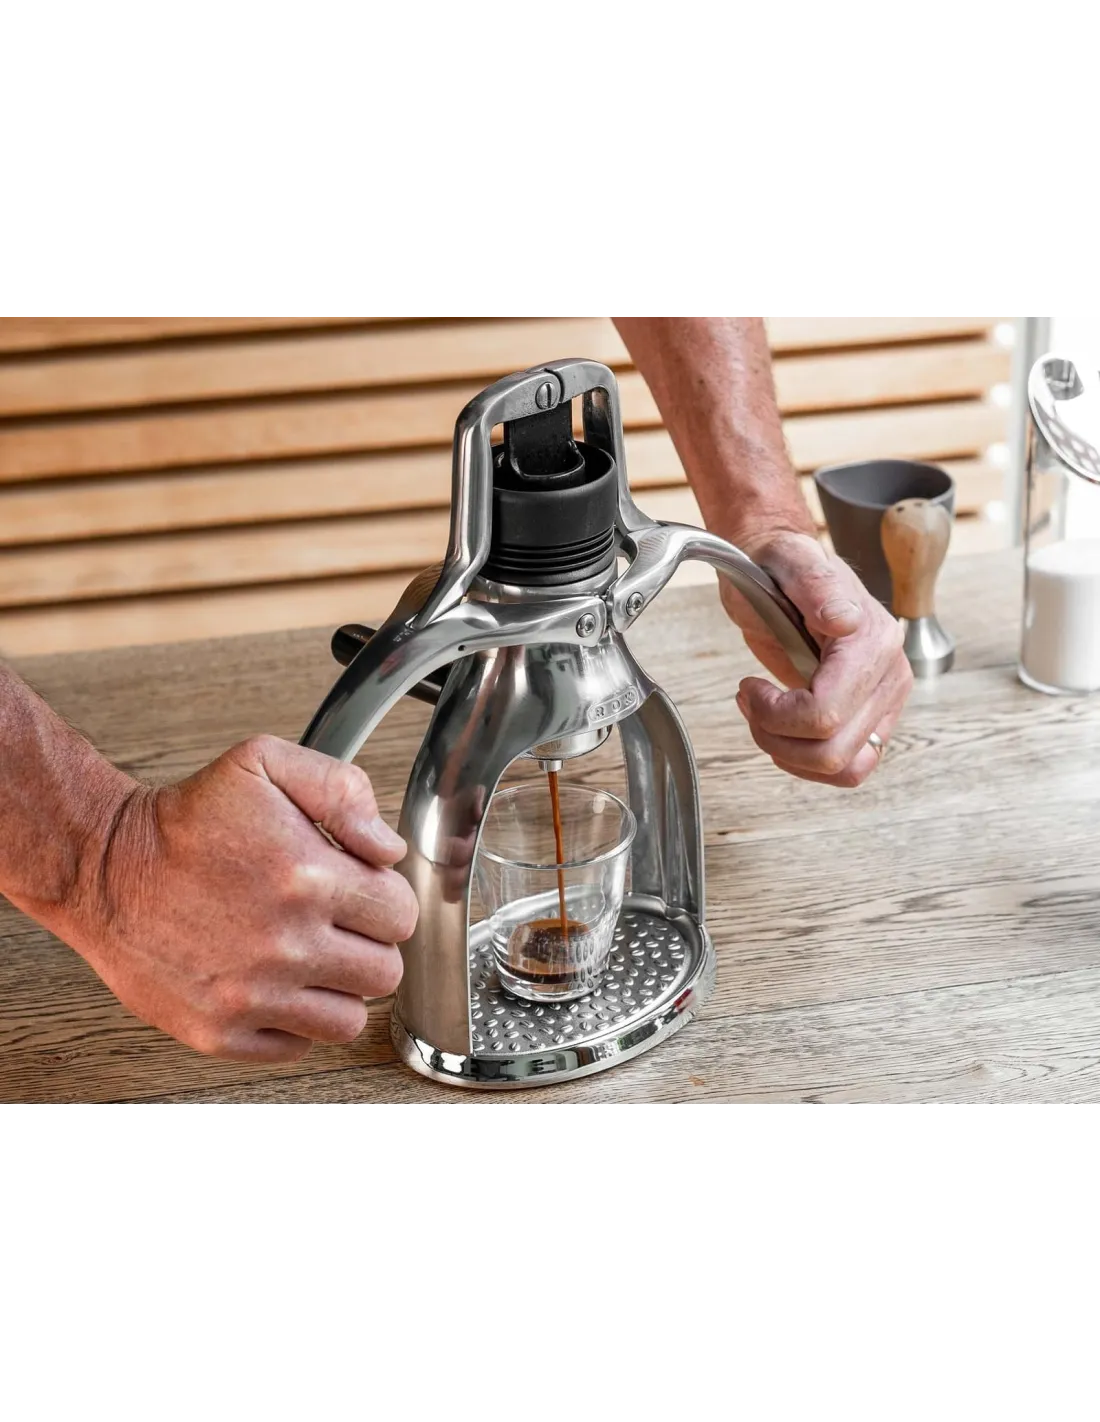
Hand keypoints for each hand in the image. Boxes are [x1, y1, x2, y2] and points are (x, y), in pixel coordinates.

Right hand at [70, 735, 418, 1060]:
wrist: (104, 867)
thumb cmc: (184, 820)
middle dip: (369, 945)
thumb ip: (341, 790)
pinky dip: (293, 1023)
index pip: (400, 914)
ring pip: (348, 1021)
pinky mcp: (218, 1031)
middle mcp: (285, 944)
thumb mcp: (264, 764)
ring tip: (308, 959)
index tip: (358, 892)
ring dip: (338, 989)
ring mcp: (250, 996)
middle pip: (384, 972)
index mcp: (307, 877)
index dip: (384, 899)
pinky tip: (275, 985)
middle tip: (336, 926)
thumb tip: (387, 849)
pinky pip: (295, 1048)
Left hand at [720, 530, 912, 786]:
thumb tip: (842, 620)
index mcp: (873, 641)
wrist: (784, 570)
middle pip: (833, 751)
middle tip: (751, 701)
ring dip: (791, 755)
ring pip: (844, 769)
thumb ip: (817, 586)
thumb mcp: (788, 562)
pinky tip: (783, 731)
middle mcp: (890, 675)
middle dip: (776, 737)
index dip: (775, 713)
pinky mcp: (873, 720)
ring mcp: (885, 701)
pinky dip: (808, 762)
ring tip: (764, 716)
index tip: (749, 685)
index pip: (825, 713)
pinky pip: (850, 768)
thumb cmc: (779, 567)